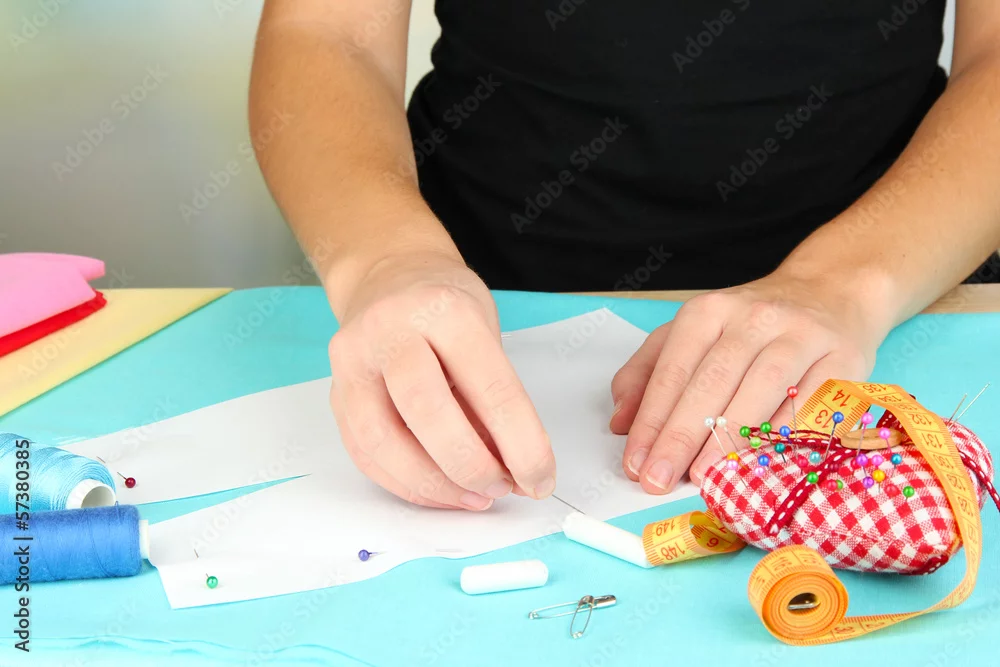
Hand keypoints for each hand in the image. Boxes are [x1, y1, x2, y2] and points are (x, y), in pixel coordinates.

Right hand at [327, 251, 554, 509]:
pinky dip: (404, 483)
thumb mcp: (485, 334)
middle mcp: (389, 330)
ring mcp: (353, 361)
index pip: (490, 386)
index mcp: (443, 310)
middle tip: (501, 489)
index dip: (522, 444)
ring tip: (472, 497)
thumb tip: (516, 472)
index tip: (540, 480)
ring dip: (433, 484)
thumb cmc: (445, 308)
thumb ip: (494, 400)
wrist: (388, 277)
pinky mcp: (336, 393)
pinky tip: (438, 491)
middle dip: (470, 466)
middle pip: (426, 412)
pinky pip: (364, 453)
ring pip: (383, 440)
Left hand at [609, 271, 893, 493]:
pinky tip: (762, 461)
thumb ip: (648, 372)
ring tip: (702, 476)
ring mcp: (802, 335)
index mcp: (709, 311)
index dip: (651, 419)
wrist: (831, 292)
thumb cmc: (751, 326)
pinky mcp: (844, 357)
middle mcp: (754, 318)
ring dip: (729, 437)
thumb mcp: (692, 334)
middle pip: (711, 381)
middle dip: (680, 436)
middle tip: (658, 479)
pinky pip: (812, 400)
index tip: (635, 463)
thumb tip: (620, 423)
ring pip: (761, 388)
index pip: (673, 369)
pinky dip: (786, 434)